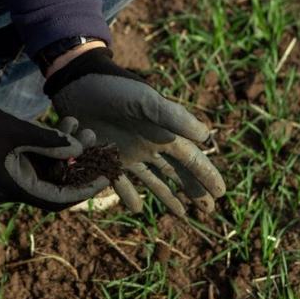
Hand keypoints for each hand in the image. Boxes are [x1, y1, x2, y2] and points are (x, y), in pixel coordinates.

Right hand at [0, 98, 108, 209]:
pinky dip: (51, 146)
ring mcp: (10, 175)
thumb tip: (79, 149)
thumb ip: (48, 141)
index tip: (105, 174)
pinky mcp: (7, 163)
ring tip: (79, 125)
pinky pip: (36, 160)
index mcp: (14, 187)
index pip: (59, 199)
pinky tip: (64, 124)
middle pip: (57, 185)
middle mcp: (14, 187)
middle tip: (95, 140)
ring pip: (48, 170)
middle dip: (79, 164)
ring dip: (66, 151)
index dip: (85, 189)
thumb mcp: (14, 130)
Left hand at [44, 47, 225, 215]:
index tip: (221, 192)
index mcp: (164, 134)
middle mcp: (150, 145)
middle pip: (178, 173)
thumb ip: (174, 118)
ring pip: (154, 180)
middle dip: (194, 190)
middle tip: (209, 210)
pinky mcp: (106, 158)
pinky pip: (121, 181)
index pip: (192, 159)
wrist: (79, 84)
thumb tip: (206, 137)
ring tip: (181, 214)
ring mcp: (129, 153)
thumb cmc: (116, 90)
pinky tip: (137, 208)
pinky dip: (128, 195)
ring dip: (168, 196)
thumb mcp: (146, 102)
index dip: (207, 175)